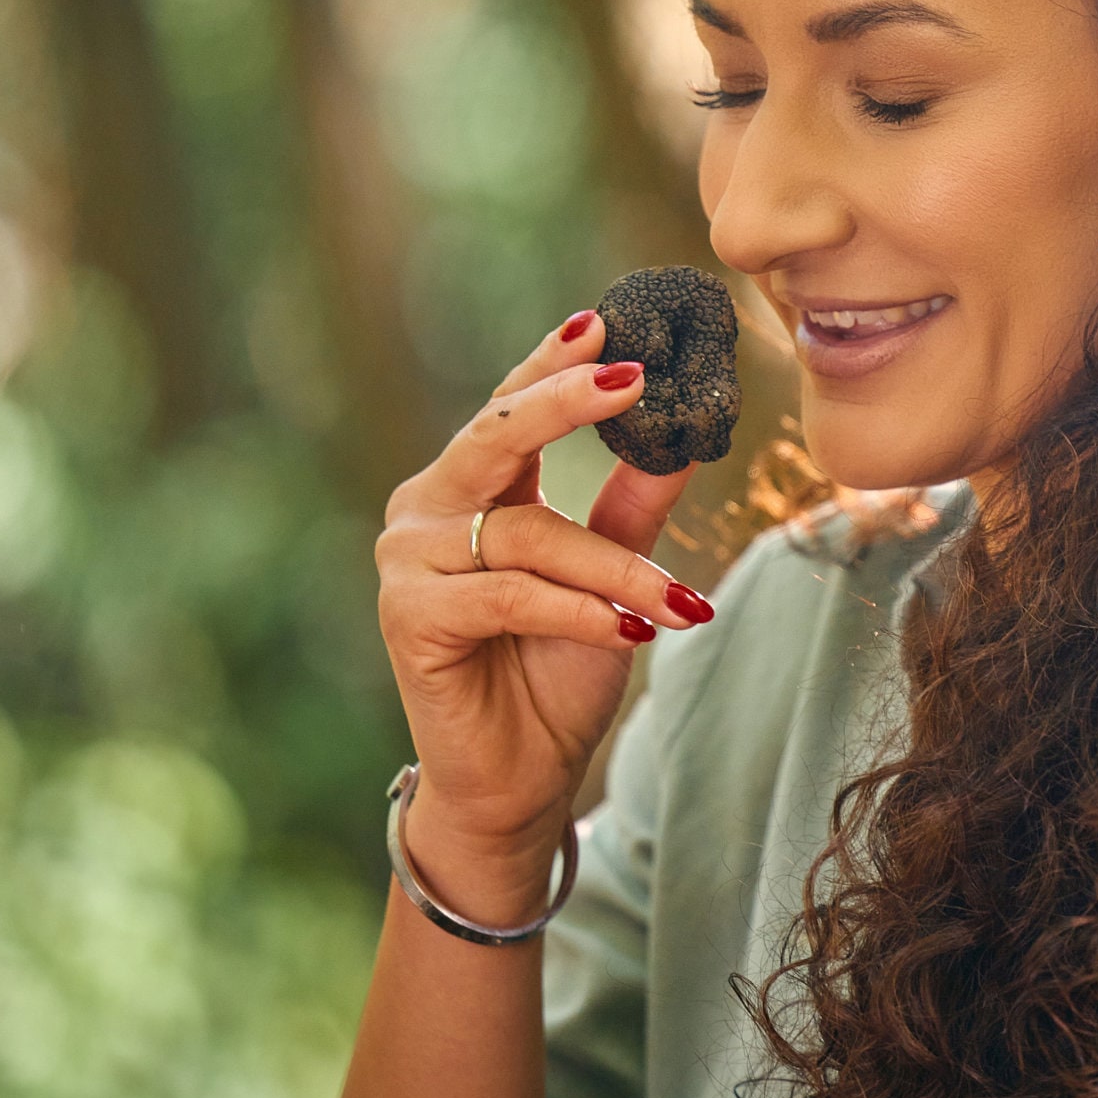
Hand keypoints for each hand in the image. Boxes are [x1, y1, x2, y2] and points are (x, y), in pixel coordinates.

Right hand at [372, 309, 713, 921]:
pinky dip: (576, 610)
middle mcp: (428, 510)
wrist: (520, 777)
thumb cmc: (560, 669)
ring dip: (613, 567)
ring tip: (675, 601)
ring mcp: (409, 561)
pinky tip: (628, 632)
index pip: (510, 407)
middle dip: (563, 401)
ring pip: (527, 534)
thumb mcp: (612, 576)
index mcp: (471, 488)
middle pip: (495, 438)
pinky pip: (507, 594)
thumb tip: (688, 431)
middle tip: (632, 376)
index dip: (553, 362)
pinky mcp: (410, 616)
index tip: (605, 320)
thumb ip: (635, 503)